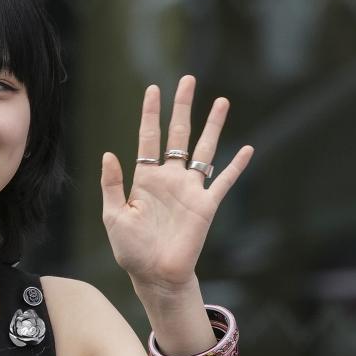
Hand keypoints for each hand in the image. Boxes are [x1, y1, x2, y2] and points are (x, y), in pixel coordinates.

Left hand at [99, 74, 253, 291]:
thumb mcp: (114, 217)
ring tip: (221, 101)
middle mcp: (170, 179)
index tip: (153, 89)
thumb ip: (112, 185)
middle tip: (187, 80)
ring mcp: (190, 190)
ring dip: (213, 126)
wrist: (155, 276)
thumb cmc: (132, 250)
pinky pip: (223, 182)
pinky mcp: (206, 206)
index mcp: (145, 179)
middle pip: (179, 135)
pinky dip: (235, 166)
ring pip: (204, 150)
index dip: (151, 114)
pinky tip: (246, 149)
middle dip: (183, 107)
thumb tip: (108, 153)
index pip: (149, 138)